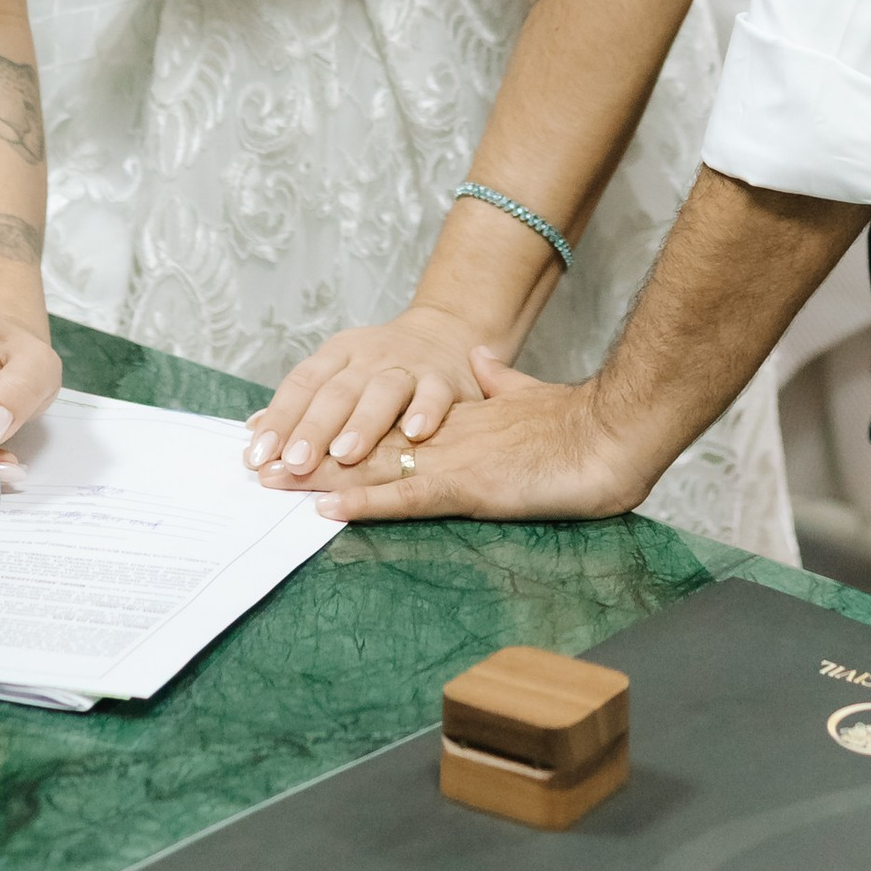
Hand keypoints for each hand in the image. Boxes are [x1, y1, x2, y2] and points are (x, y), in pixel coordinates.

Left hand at [244, 302, 496, 479]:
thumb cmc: (381, 365)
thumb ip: (302, 404)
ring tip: (345, 454)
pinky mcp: (443, 378)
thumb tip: (254, 433)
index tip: (258, 456)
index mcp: (337, 355)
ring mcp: (407, 366)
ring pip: (383, 392)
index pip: (302, 385)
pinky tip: (415, 433)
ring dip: (363, 422)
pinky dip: (425, 410)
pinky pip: (434, 393)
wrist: (443, 331)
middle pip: (337, 392)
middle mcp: (369, 357)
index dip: (279, 420)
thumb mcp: (339, 372)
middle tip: (296, 462)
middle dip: (314, 428)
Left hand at [261, 347, 652, 521]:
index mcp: (458, 418)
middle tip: (257, 459)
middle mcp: (444, 434)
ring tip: (271, 485)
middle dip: (310, 452)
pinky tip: (328, 509)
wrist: (613, 432)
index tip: (297, 431)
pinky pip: (405, 498)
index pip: (385, 423)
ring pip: (372, 467)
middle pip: (364, 442)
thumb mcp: (530, 398)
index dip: (338, 428)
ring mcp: (453, 458)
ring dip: (319, 477)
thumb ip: (503, 382)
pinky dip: (364, 503)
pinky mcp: (468, 486)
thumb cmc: (582, 427)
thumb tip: (483, 361)